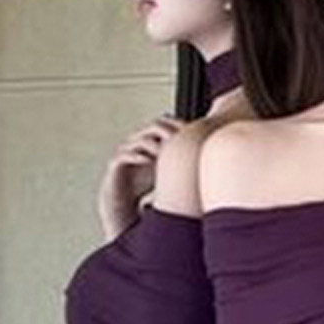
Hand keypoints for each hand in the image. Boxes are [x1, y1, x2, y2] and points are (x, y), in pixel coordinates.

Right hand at [97, 114, 183, 238]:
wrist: (123, 199)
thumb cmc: (145, 184)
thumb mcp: (167, 171)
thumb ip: (181, 164)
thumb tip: (207, 162)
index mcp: (150, 140)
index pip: (163, 124)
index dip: (176, 126)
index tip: (190, 132)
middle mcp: (138, 142)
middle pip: (152, 126)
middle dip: (166, 130)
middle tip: (178, 138)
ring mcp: (126, 151)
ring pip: (138, 140)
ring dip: (152, 143)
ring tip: (164, 150)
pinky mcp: (115, 164)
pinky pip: (125, 155)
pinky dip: (136, 156)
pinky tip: (148, 160)